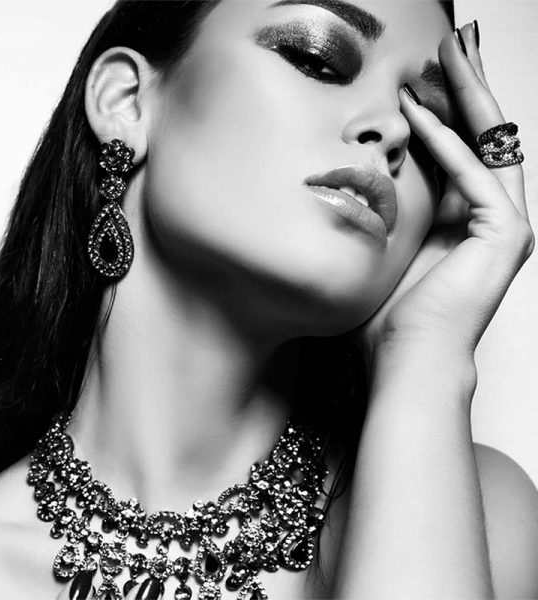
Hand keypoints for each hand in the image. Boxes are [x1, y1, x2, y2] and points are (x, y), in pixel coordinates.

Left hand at [352, 23, 533, 366]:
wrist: (408, 358)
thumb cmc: (392, 315)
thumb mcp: (389, 248)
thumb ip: (391, 210)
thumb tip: (363, 178)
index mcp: (467, 221)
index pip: (464, 150)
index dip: (448, 109)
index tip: (425, 77)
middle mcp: (495, 218)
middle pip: (486, 137)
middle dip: (469, 87)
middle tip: (453, 43)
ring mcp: (507, 226)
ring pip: (491, 145)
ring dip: (467, 97)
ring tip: (450, 52)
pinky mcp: (505, 235)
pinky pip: (474, 176)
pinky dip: (447, 145)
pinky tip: (422, 112)